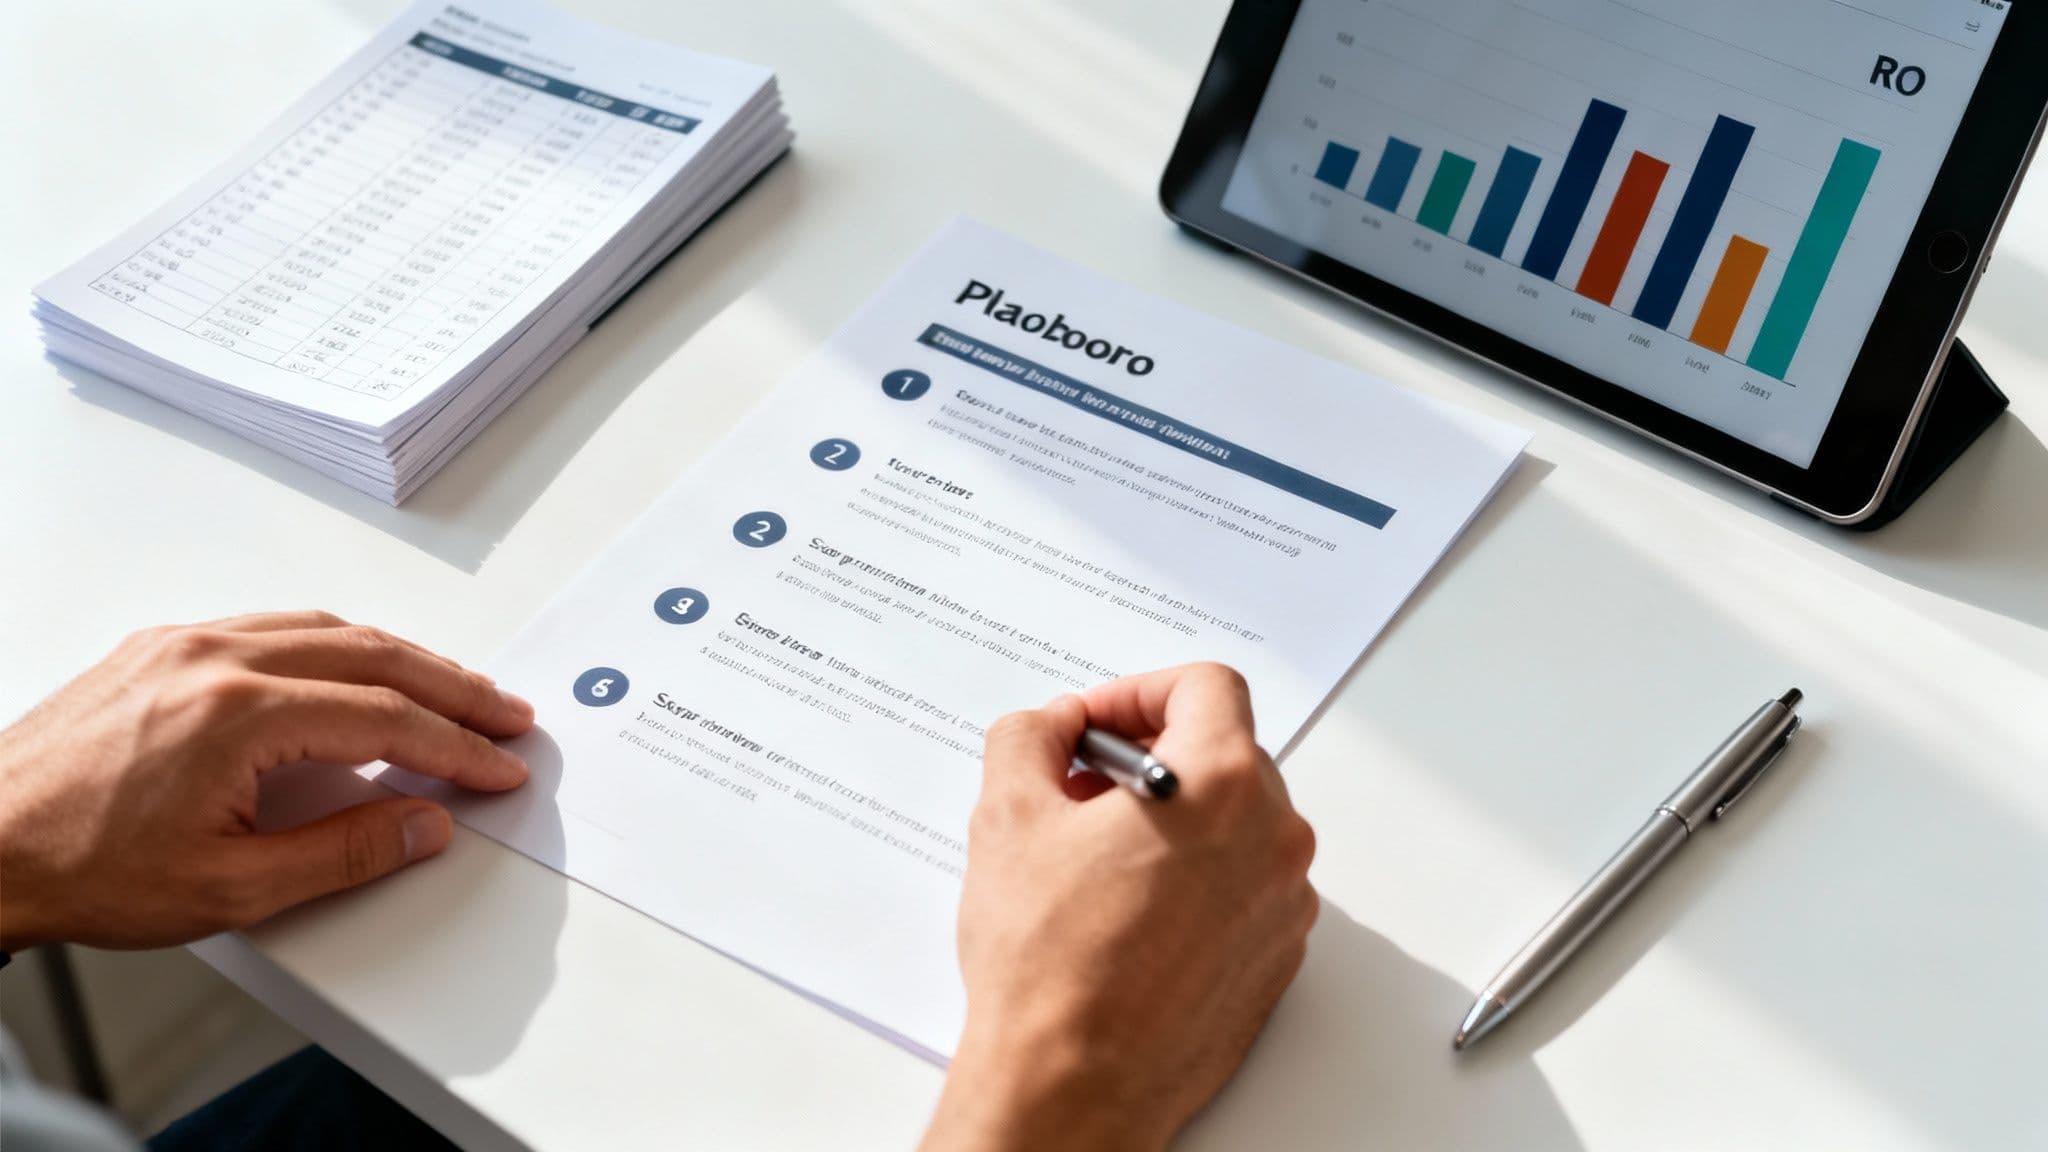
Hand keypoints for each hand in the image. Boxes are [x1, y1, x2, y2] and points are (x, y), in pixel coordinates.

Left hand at [0, 612, 531, 951]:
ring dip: (404, 660)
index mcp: (237, 714)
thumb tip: (424, 825)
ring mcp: (185, 643)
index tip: (499, 768)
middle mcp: (215, 657)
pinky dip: (341, 647)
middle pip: (374, 656)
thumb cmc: (79, 868)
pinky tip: (361, 671)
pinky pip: (276, 626)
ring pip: (328, 630)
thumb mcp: (230, 887)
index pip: (386, 719)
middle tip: (506, 716)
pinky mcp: (162, 646)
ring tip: (452, 692)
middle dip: (454, 689)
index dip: (457, 748)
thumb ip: (345, 852)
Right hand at [923, 664, 1317, 1151]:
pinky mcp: (1276, 958)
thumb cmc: (1049, 964)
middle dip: (1150, 754)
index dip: (1138, 691)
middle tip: (1081, 786)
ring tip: (1096, 855)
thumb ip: (1029, 737)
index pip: (1206, 686)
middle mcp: (1273, 838)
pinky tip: (1126, 908)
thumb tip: (1053, 725)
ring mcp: (1284, 904)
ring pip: (1236, 821)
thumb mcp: (1008, 815)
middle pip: (1225, 750)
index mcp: (1221, 785)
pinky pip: (1243, 885)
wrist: (1074, 1084)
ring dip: (1172, 816)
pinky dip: (1195, 875)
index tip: (1095, 725)